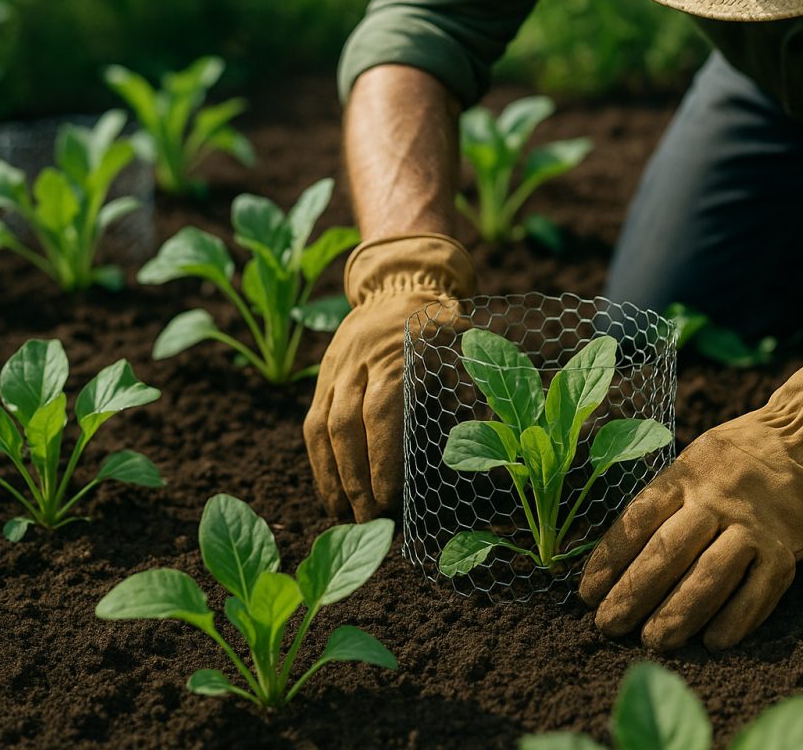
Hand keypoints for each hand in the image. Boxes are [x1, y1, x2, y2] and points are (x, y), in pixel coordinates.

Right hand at [304, 233, 474, 520]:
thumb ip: (474, 385)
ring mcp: (336, 368)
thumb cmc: (444, 325)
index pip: (383, 409)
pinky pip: (312, 422)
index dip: (383, 455)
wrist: (400, 284)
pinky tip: (331, 493)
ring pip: (322, 425)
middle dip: (356, 476)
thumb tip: (491, 433)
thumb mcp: (467, 344)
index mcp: (399, 350)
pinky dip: (318, 461)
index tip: (391, 498)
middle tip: (371, 518)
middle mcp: (360, 358)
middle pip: (347, 423)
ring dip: (332, 475)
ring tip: (345, 515)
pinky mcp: (322, 377)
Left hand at [579, 359, 802, 650]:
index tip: (588, 594)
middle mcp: (715, 498)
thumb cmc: (730, 463)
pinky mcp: (785, 548)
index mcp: (683, 475)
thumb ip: (659, 503)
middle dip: (634, 593)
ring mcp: (752, 524)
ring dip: (679, 612)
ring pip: (710, 574)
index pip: (638, 519)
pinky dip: (737, 618)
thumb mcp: (689, 464)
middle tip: (609, 626)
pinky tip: (714, 642)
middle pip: (668, 550)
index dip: (609, 559)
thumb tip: (610, 560)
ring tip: (654, 641)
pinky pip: (759, 590)